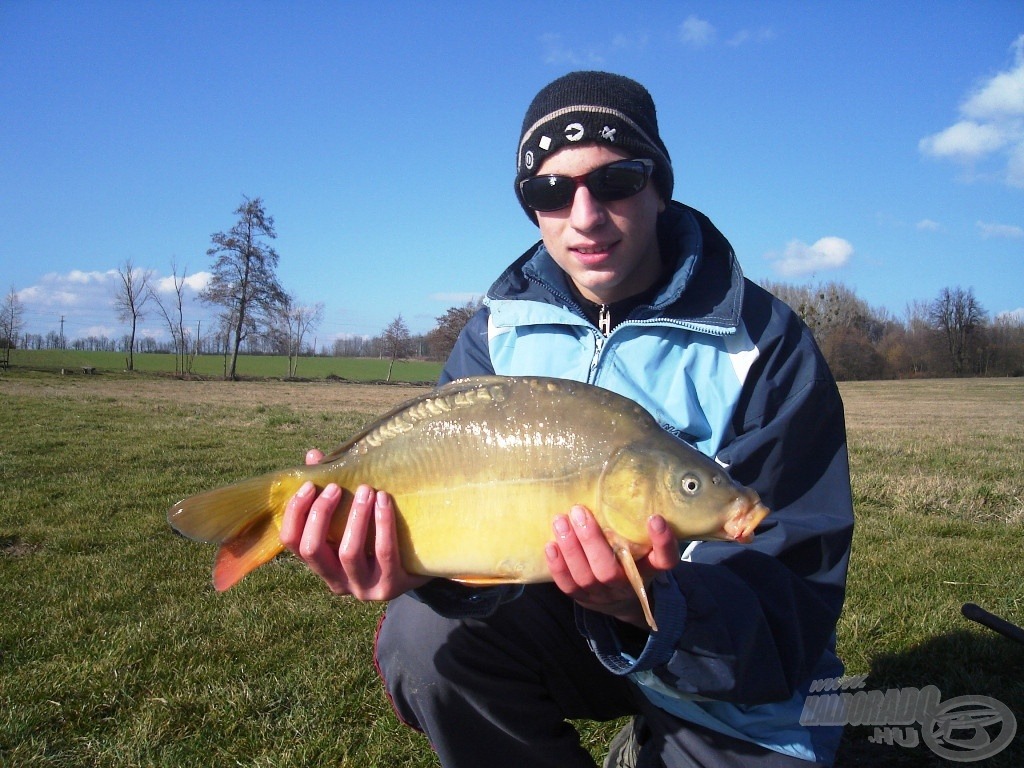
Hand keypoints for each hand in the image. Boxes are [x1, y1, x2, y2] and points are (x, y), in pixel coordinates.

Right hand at [278, 449, 428, 599]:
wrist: (421, 565)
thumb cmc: (378, 536)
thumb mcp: (353, 517)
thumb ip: (331, 491)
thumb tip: (313, 455)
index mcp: (320, 563)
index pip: (292, 541)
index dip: (295, 512)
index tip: (310, 485)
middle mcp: (335, 581)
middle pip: (312, 549)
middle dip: (321, 513)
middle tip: (337, 487)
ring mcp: (362, 587)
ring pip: (348, 552)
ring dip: (356, 516)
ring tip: (366, 490)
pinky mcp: (390, 587)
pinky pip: (384, 553)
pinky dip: (383, 523)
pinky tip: (385, 501)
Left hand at [545, 505, 678, 627]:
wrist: (620, 597)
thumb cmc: (631, 558)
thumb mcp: (642, 545)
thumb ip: (635, 525)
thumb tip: (619, 485)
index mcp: (649, 569)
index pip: (664, 560)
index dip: (663, 542)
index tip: (655, 519)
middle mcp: (627, 585)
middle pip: (609, 571)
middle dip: (591, 540)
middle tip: (579, 511)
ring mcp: (603, 595)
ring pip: (585, 577)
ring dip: (570, 548)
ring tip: (560, 521)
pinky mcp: (582, 598)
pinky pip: (568, 586)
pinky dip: (558, 566)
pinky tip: (550, 545)